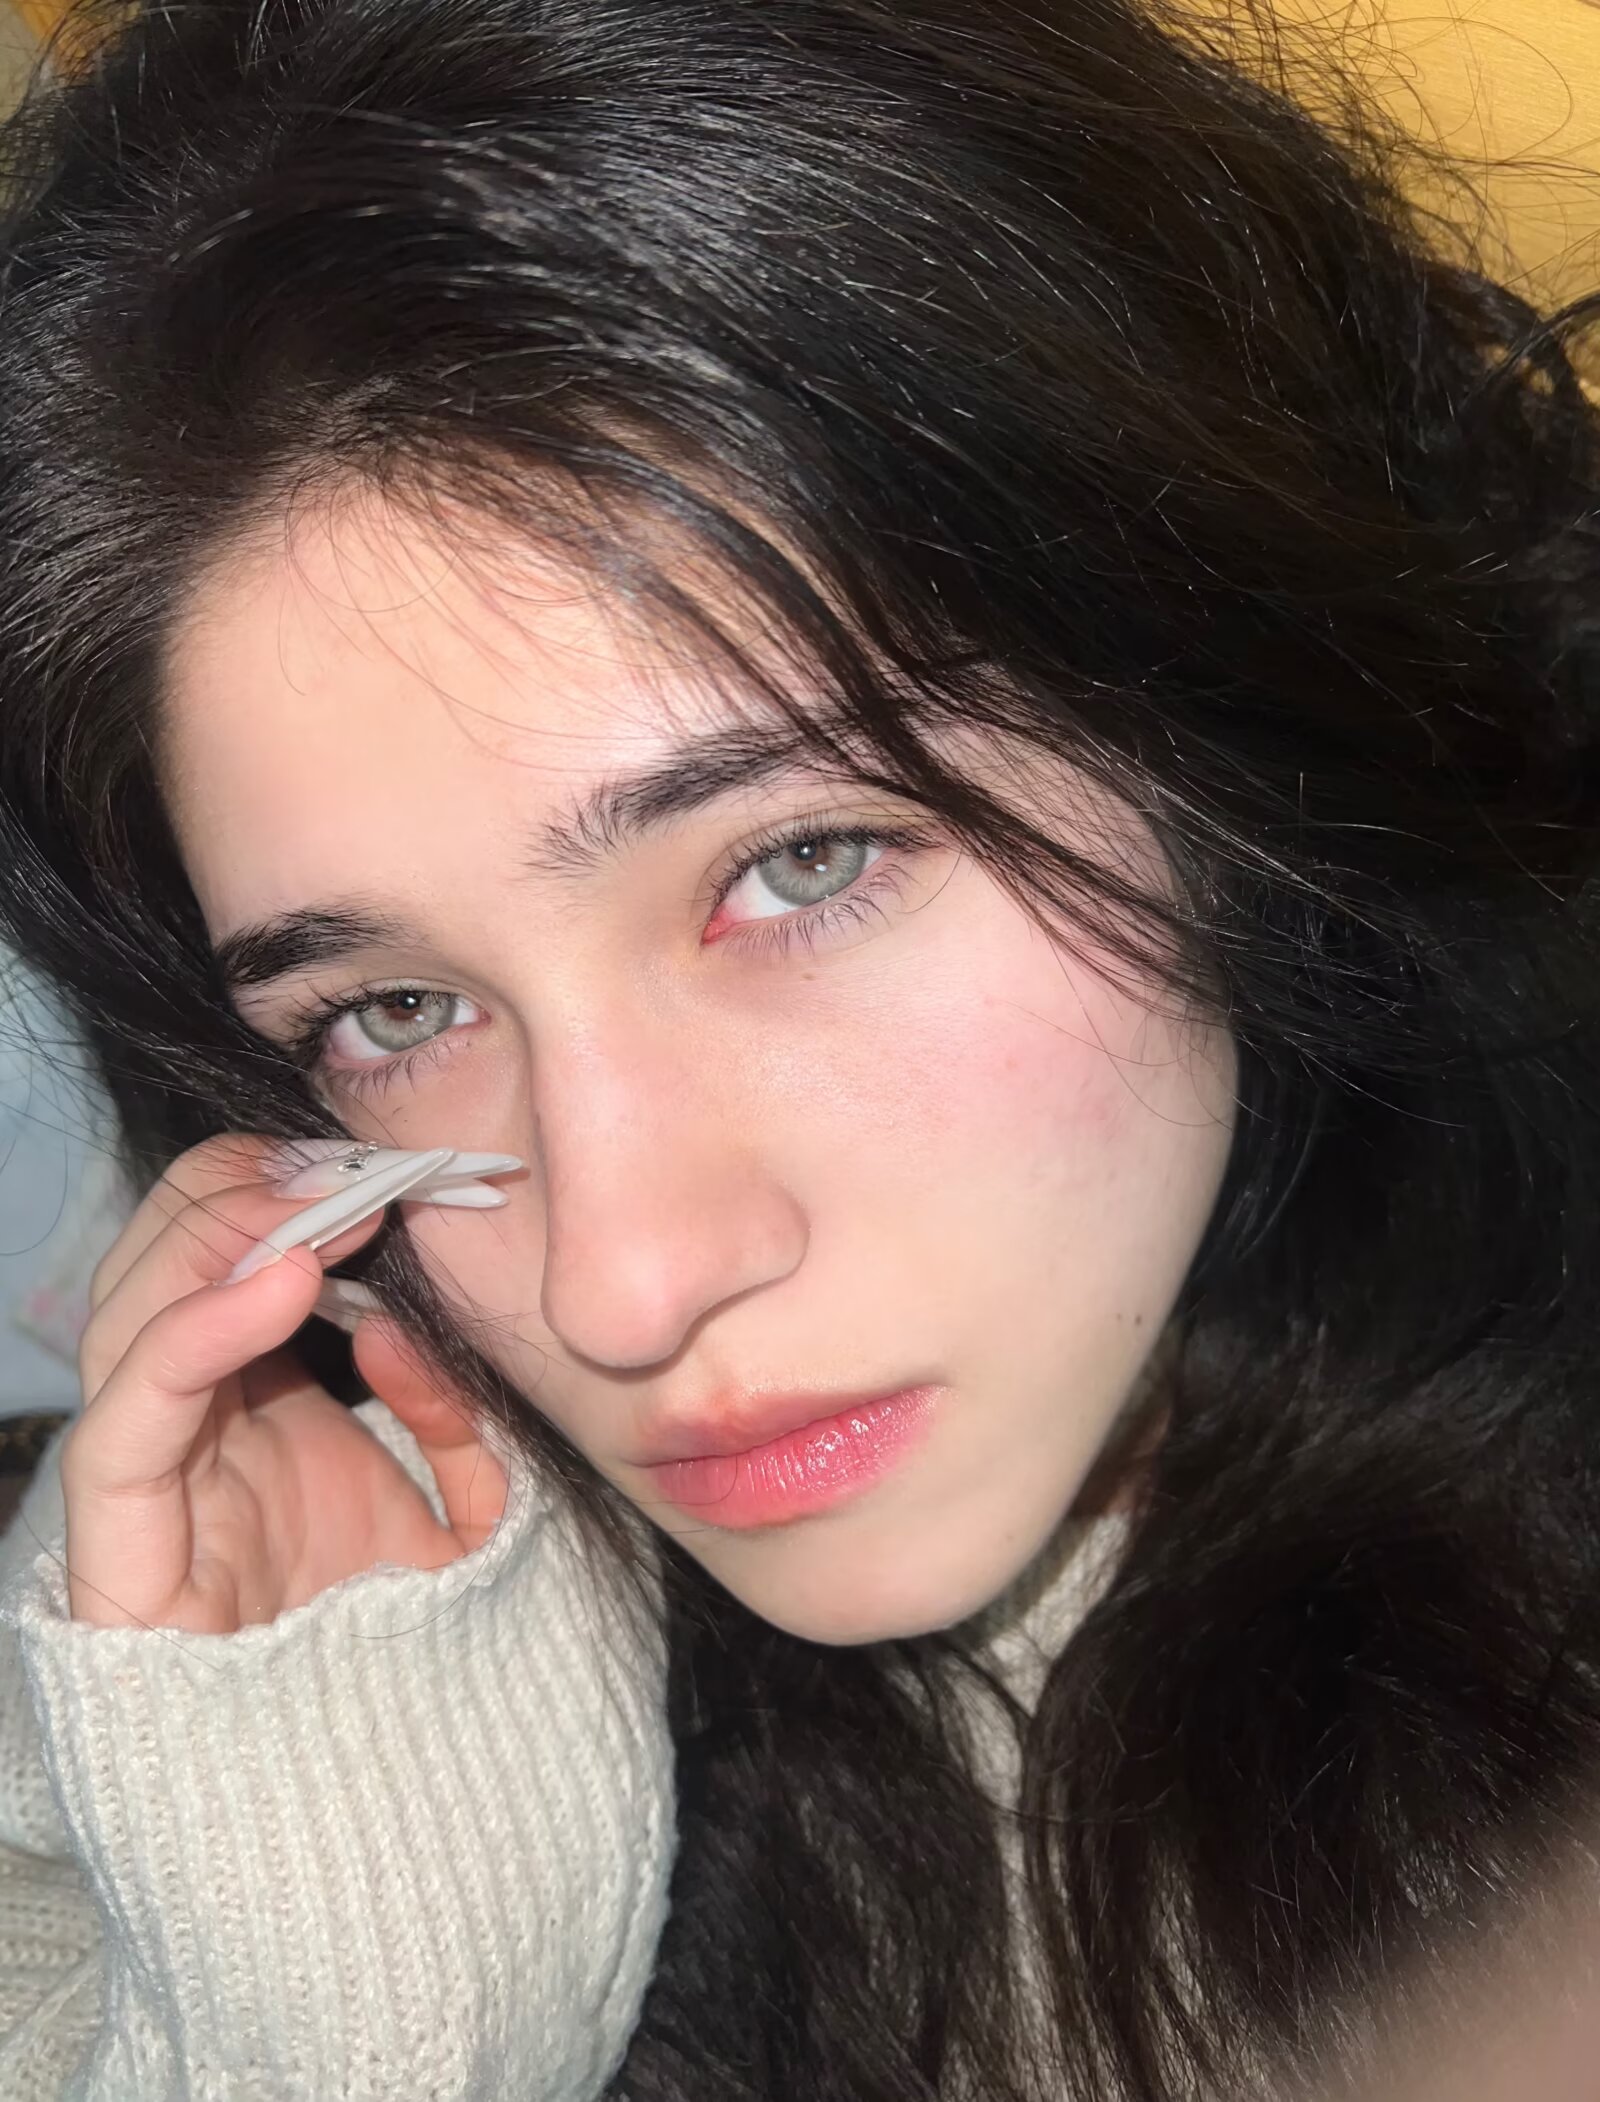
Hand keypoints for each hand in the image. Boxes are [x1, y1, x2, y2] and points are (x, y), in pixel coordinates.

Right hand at [63, 1133, 507, 1631]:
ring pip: (130, 1320)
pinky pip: (125, 1428)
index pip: (235, 1268)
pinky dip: (192, 1337)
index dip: (291, 1196)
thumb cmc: (429, 1678)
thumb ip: (457, 1426)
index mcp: (262, 1423)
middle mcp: (193, 1446)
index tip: (386, 1165)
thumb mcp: (477, 1526)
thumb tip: (399, 1327)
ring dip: (219, 1237)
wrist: (390, 1842)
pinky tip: (280, 1281)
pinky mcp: (120, 1564)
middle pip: (167, 1271)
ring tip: (320, 1203)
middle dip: (245, 1195)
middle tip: (345, 1166)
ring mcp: (151, 1498)